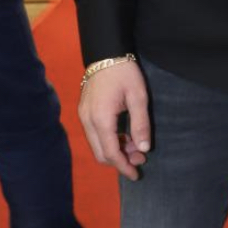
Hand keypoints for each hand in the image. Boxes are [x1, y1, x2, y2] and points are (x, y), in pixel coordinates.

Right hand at [79, 60, 151, 179]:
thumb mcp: (138, 97)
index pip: (111, 153)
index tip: (136, 175)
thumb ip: (141, 124)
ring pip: (97, 145)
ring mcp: (83, 116)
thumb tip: (144, 149)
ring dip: (115, 151)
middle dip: (120, 161)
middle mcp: (88, 120)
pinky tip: (125, 136)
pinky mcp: (84, 112)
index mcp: (101, 118)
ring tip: (136, 146)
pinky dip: (109, 141)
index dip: (123, 167)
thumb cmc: (124, 73)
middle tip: (140, 158)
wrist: (105, 52)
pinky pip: (94, 135)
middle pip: (101, 153)